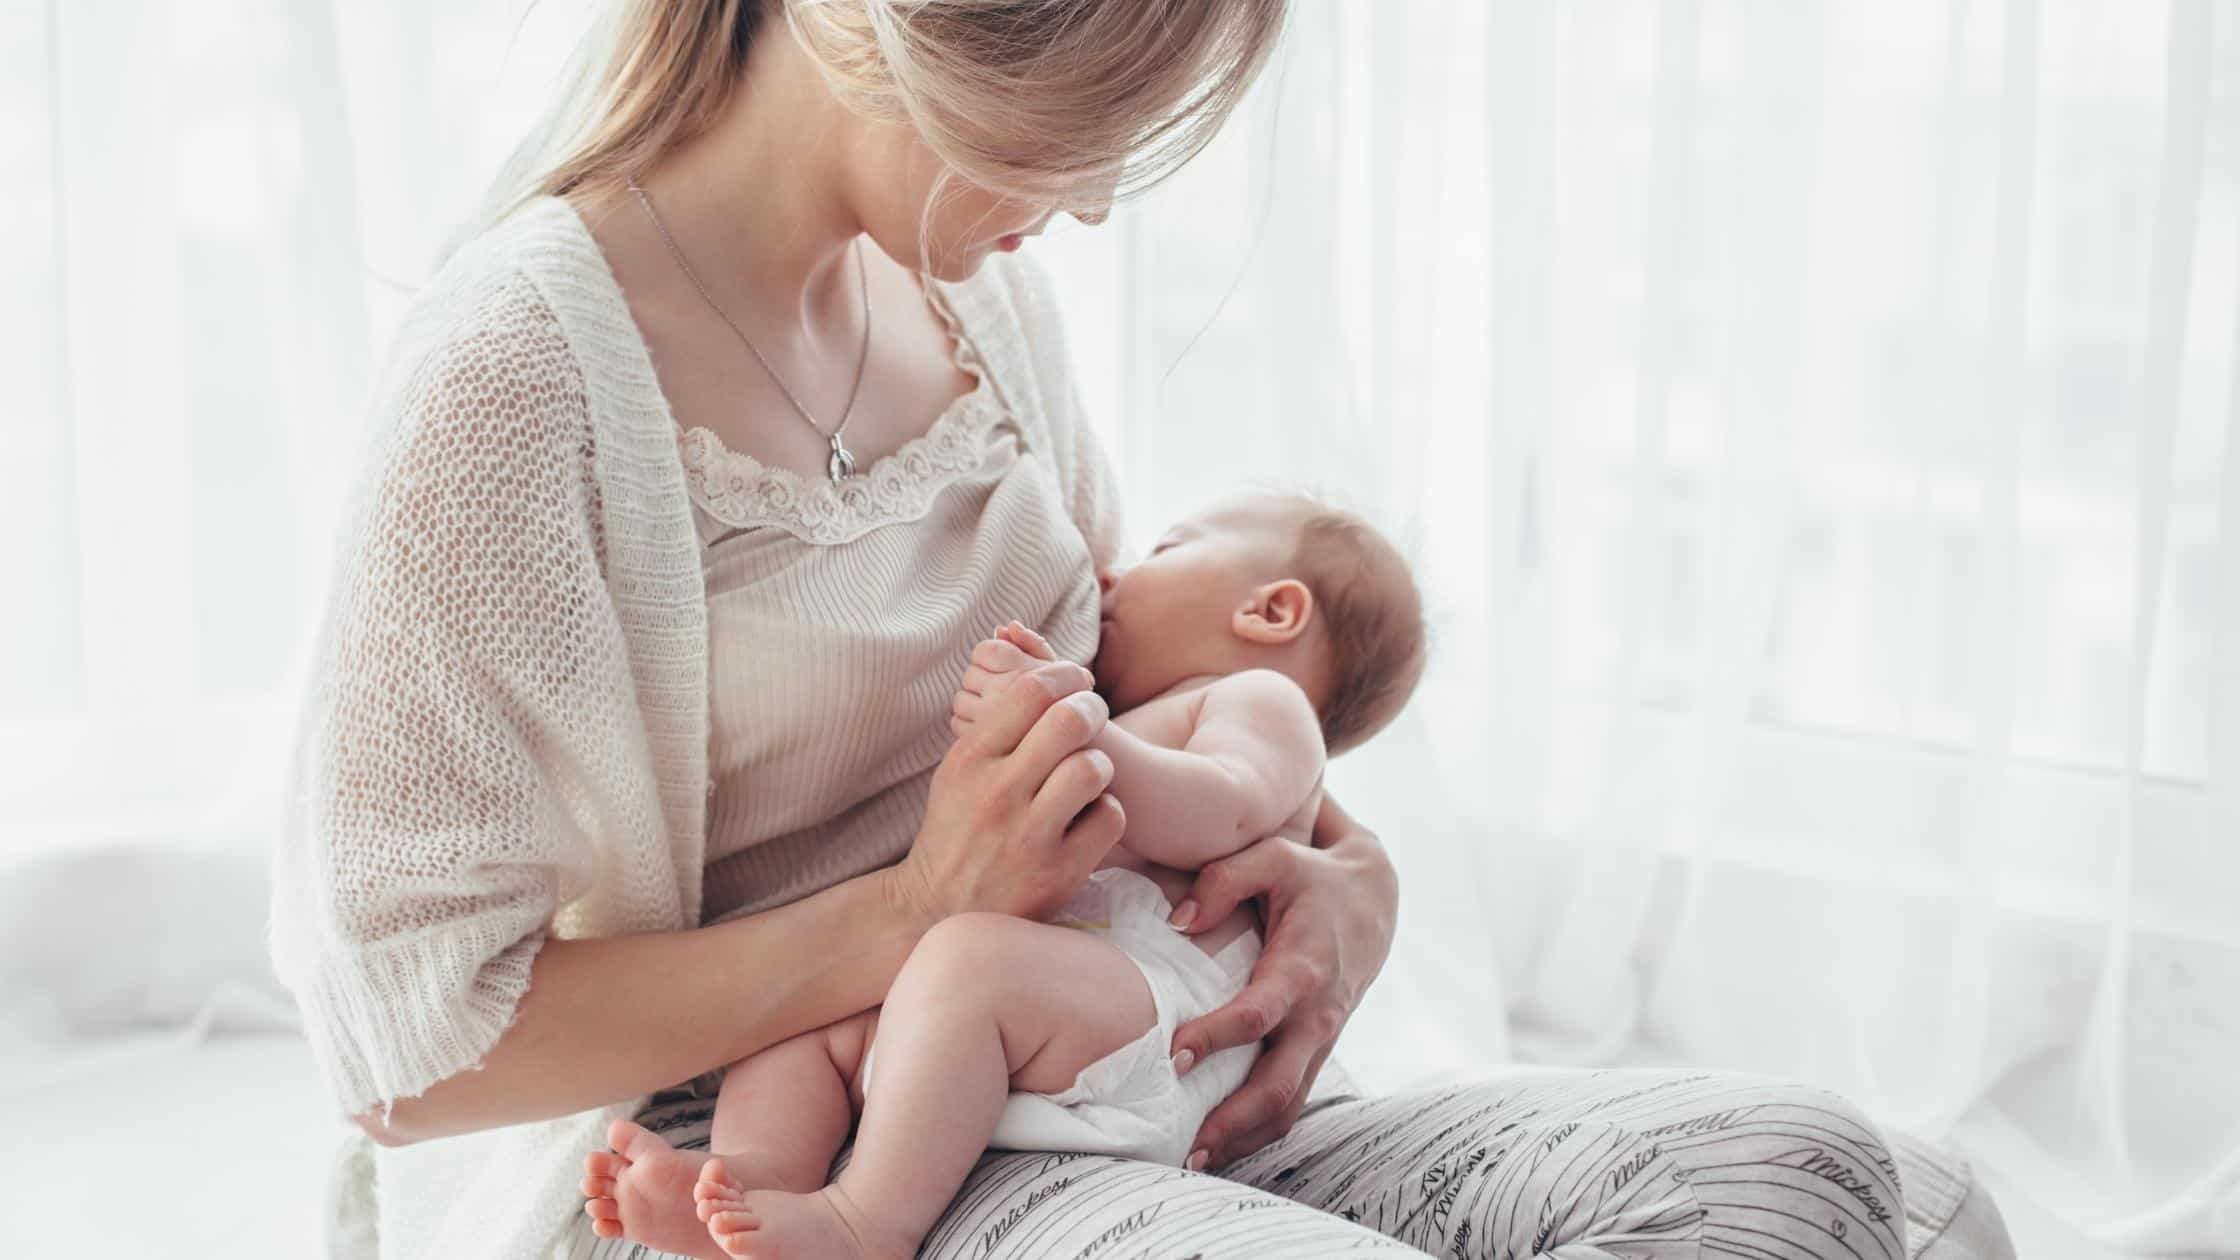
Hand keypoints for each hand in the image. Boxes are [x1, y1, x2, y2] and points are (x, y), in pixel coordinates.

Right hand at [890, 630, 1122, 925]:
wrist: (934, 912)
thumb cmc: (955, 831)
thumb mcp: (957, 771)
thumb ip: (996, 727)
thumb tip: (1044, 675)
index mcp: (969, 760)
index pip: (1030, 692)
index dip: (1065, 676)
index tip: (1078, 681)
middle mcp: (997, 793)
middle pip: (1069, 721)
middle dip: (1092, 708)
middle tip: (1094, 715)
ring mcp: (1029, 835)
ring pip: (1092, 768)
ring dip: (1099, 765)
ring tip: (1089, 774)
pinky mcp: (1058, 873)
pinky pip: (1109, 817)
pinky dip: (1106, 812)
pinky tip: (1089, 816)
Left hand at [949, 622, 1062, 739]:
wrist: (1082, 753)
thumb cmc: (1070, 706)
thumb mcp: (1062, 669)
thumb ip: (1032, 643)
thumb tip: (1006, 626)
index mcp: (1021, 666)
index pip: (983, 651)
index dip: (992, 658)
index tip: (1008, 672)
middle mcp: (1003, 690)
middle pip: (970, 675)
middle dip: (983, 682)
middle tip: (1007, 694)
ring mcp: (990, 718)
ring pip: (961, 701)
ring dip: (974, 705)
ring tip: (1001, 714)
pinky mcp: (980, 744)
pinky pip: (958, 724)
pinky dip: (969, 726)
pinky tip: (994, 732)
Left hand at [1166, 796, 1397, 1169]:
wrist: (1375, 901)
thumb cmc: (1313, 878)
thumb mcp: (1274, 859)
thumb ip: (1223, 880)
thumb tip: (1177, 922)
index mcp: (1303, 968)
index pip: (1260, 1014)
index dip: (1218, 1037)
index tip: (1173, 1054)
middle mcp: (1317, 1015)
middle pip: (1280, 1085)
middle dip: (1233, 1121)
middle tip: (1186, 1147)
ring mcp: (1321, 1040)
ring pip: (1289, 1106)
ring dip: (1245, 1138)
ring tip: (1194, 1160)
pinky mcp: (1316, 1051)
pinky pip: (1293, 1102)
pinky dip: (1259, 1130)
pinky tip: (1221, 1146)